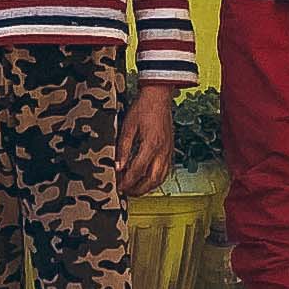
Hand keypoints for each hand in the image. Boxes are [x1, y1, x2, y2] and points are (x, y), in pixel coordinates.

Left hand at [115, 85, 174, 200]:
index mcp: (151, 145)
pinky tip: (147, 179)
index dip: (127, 182)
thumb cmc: (143, 108)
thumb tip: (117, 166)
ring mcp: (168, 151)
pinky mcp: (170, 149)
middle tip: (125, 192)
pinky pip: (166, 171)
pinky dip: (156, 179)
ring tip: (134, 189)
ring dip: (148, 187)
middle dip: (138, 189)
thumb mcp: (127, 126)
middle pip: (152, 180)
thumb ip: (122, 148)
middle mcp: (162, 151)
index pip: (138, 171)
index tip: (118, 187)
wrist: (159, 96)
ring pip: (161, 178)